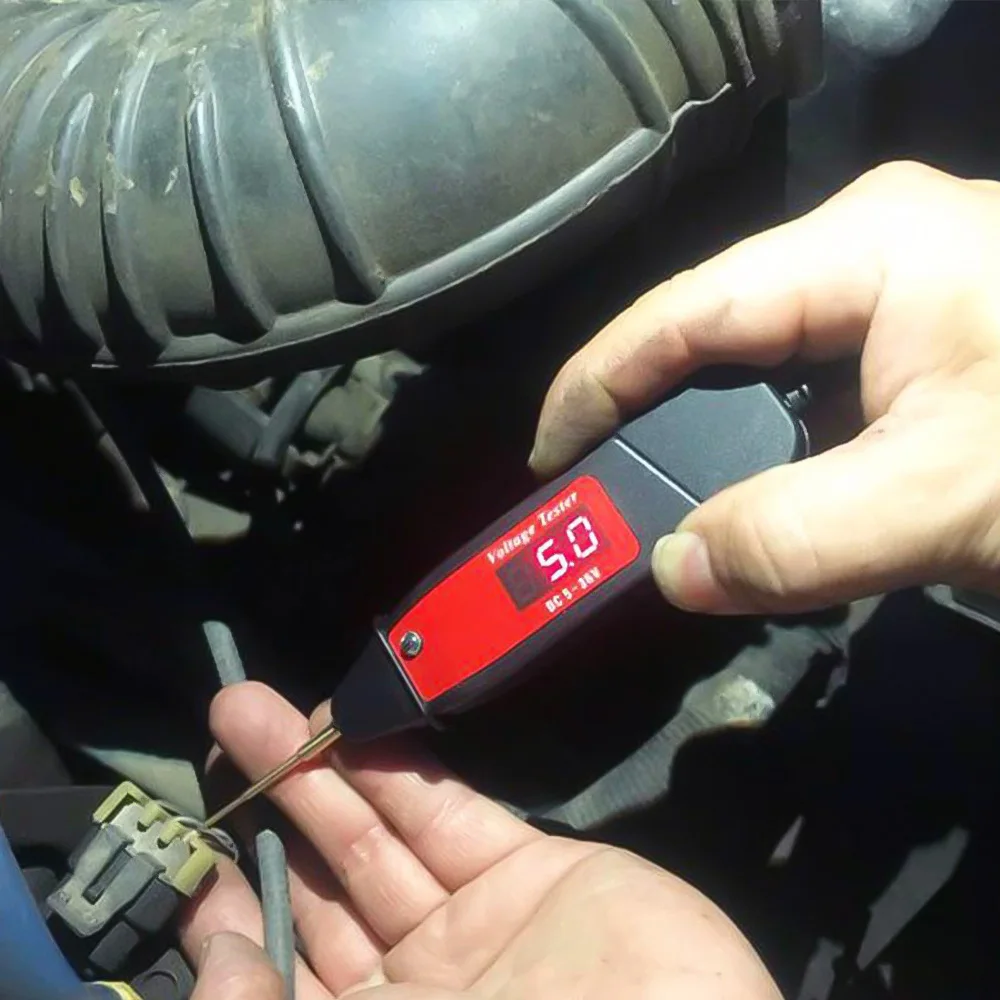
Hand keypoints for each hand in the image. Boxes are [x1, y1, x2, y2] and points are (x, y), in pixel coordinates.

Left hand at [183, 681, 778, 998]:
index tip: (196, 867)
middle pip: (323, 898)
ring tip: (254, 711)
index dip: (234, 924)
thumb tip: (214, 960)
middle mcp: (415, 992)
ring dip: (319, 776)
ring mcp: (474, 931)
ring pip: (378, 842)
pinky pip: (449, 820)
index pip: (283, 980)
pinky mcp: (531, 877)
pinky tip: (351, 728)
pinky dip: (400, 774)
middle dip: (270, 823)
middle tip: (221, 745)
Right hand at [530, 161, 999, 613]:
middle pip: (710, 342)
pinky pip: (810, 407)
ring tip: (660, 516)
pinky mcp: (922, 351)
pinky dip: (771, 465)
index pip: (681, 313)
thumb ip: (798, 537)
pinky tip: (756, 509)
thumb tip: (672, 570)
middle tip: (594, 505)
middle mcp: (864, 256)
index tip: (544, 463)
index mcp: (860, 248)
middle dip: (646, 426)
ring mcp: (896, 301)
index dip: (595, 385)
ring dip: (711, 454)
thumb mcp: (948, 496)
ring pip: (761, 381)